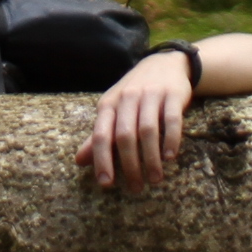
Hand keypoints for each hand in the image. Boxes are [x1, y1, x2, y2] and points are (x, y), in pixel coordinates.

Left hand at [78, 52, 192, 191]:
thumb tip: (79, 161)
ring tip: (155, 179)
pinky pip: (171, 120)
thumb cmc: (134, 94)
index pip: (101, 135)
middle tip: (136, 187)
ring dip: (151, 158)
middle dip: (130, 165)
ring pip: (147, 130)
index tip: (106, 183)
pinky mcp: (172, 95)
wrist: (164, 63)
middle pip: (125, 136)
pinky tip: (170, 157)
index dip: (102, 159)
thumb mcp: (113, 110)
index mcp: (109, 104)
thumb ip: (99, 135)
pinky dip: (171, 140)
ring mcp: (150, 95)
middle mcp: (128, 98)